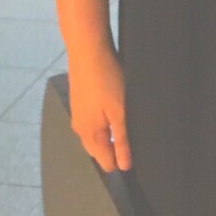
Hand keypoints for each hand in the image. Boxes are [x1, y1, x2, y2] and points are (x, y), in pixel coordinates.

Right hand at [67, 41, 131, 172]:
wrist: (87, 50)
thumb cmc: (105, 78)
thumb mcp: (121, 112)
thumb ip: (123, 141)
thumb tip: (124, 165)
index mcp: (89, 135)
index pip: (106, 163)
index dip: (123, 161)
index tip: (137, 150)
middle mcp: (80, 128)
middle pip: (100, 151)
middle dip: (116, 148)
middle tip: (132, 130)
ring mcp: (78, 115)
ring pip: (97, 135)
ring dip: (111, 133)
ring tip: (124, 117)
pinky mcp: (80, 102)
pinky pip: (93, 121)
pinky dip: (104, 120)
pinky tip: (113, 106)